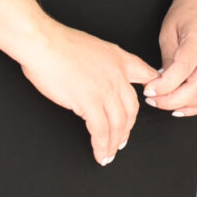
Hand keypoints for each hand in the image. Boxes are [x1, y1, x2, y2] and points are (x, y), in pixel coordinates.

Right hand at [21, 22, 156, 165]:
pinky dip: (102, 146)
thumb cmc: (58, 43)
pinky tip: (100, 153)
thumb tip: (100, 74)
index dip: (152, 89)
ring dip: (114, 143)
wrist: (43, 43)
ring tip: (109, 153)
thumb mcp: (92, 46)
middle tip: (121, 139)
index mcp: (119, 58)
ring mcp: (105, 90)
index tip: (151, 99)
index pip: (146, 74)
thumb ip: (103, 62)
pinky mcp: (90, 102)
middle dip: (127, 128)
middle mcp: (117, 75)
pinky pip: (101, 131)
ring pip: (118, 124)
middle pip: (132, 109)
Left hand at [143, 0, 196, 117]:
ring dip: (185, 106)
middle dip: (172, 100)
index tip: (150, 90)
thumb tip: (163, 85)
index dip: (164, 86)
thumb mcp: (169, 32)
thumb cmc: (189, 11)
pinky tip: (185, 107)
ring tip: (166, 103)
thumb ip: (167, 60)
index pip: (182, 71)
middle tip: (154, 100)